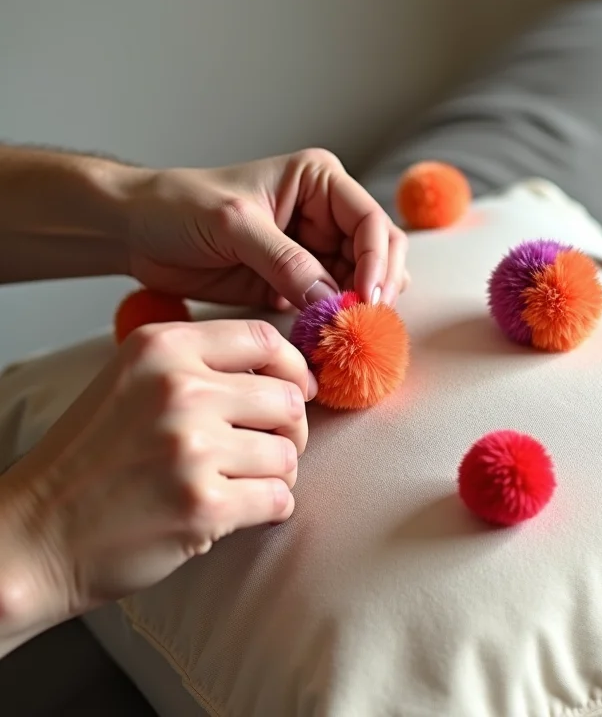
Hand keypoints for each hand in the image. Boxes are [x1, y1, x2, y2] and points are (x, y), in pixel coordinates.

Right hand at [0, 319, 309, 634]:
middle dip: (291, 429)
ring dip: (276, 475)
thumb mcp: (133, 381)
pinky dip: (268, 509)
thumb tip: (283, 373)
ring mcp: (192, 448)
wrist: (35, 535)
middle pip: (287, 398)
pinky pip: (279, 498)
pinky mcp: (203, 505)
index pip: (262, 338)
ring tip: (240, 483)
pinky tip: (236, 511)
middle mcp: (179, 390)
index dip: (293, 367)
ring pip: (288, 454)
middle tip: (269, 448)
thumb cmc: (92, 459)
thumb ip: (199, 365)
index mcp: (162, 349)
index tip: (295, 390)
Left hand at [126, 148, 408, 309]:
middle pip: (376, 253)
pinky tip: (328, 338)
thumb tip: (331, 302)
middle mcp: (324, 214)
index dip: (376, 261)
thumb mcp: (233, 224)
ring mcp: (313, 251)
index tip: (367, 299)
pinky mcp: (297, 282)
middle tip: (362, 323)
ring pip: (358, 283)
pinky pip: (329, 305)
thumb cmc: (179, 207)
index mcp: (318, 181)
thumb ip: (285, 261)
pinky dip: (333, 322)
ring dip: (357, 309)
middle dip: (375, 287)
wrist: (138, 232)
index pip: (369, 221)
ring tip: (346, 334)